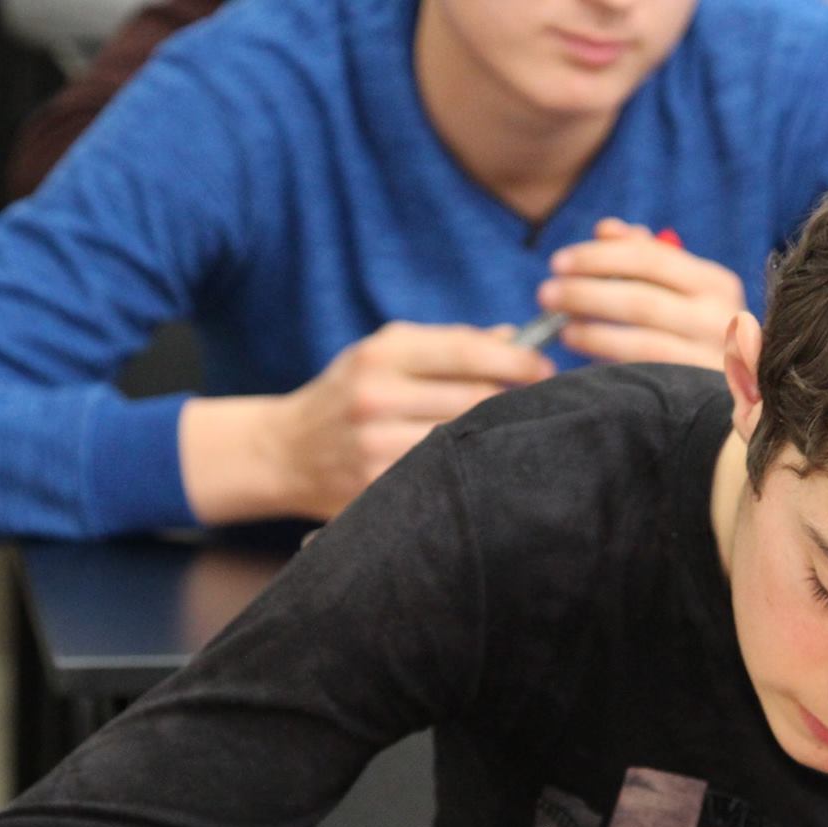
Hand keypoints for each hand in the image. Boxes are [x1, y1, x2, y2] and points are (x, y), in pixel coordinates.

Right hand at [226, 322, 551, 521]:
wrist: (282, 453)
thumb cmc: (346, 397)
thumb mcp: (383, 355)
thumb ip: (447, 345)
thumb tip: (514, 337)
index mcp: (382, 354)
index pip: (466, 350)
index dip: (516, 358)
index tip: (545, 367)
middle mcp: (376, 395)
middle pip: (475, 397)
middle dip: (513, 400)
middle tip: (539, 404)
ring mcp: (375, 445)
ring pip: (464, 439)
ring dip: (494, 438)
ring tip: (511, 435)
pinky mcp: (377, 487)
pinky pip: (442, 476)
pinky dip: (466, 471)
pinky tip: (476, 468)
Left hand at [540, 219, 745, 367]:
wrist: (743, 387)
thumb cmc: (696, 331)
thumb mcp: (681, 290)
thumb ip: (645, 255)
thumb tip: (606, 229)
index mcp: (716, 283)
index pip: (651, 258)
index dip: (599, 258)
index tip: (558, 262)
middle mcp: (721, 319)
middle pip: (641, 299)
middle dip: (587, 293)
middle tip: (546, 294)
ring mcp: (712, 360)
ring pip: (642, 341)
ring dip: (593, 331)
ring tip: (560, 327)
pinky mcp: (698, 392)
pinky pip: (646, 374)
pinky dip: (609, 360)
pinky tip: (584, 354)